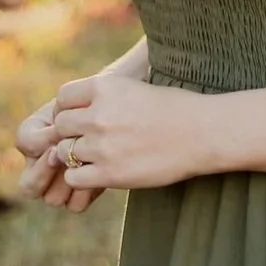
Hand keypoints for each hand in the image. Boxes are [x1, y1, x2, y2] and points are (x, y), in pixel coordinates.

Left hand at [23, 67, 214, 205]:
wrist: (204, 133)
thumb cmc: (175, 109)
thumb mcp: (135, 88)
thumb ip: (105, 96)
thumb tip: (77, 107)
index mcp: (105, 88)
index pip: (64, 97)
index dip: (69, 109)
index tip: (81, 117)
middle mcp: (98, 115)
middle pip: (61, 125)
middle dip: (70, 133)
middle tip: (87, 139)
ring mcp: (102, 146)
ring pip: (64, 152)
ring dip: (75, 156)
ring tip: (97, 156)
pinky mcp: (109, 174)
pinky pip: (74, 177)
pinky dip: (81, 177)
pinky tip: (98, 172)